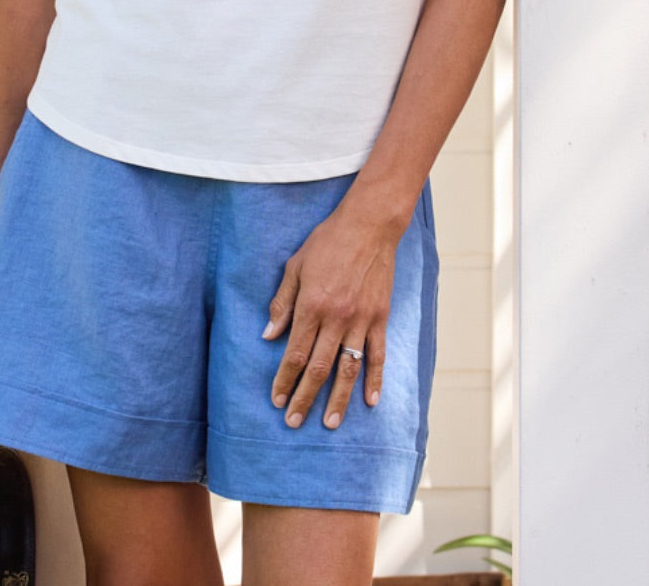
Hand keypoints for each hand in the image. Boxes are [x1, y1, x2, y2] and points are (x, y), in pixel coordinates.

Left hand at [264, 204, 399, 430]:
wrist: (368, 225)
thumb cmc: (327, 242)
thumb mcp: (295, 266)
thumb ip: (282, 303)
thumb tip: (268, 336)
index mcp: (311, 305)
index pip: (294, 354)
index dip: (284, 380)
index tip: (276, 400)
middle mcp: (336, 318)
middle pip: (318, 368)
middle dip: (304, 398)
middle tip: (294, 422)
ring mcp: (361, 320)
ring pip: (348, 368)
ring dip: (338, 399)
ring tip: (329, 422)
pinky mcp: (380, 318)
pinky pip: (378, 354)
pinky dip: (375, 379)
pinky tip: (370, 401)